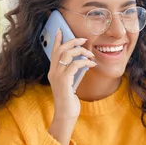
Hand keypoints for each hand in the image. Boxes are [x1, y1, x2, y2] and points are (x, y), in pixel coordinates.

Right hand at [47, 29, 95, 144]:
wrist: (66, 114)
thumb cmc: (69, 100)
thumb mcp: (71, 84)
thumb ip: (73, 73)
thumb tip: (83, 63)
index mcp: (53, 71)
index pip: (54, 51)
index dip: (57, 40)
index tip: (61, 30)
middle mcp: (53, 72)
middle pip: (60, 49)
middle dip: (72, 41)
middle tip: (84, 40)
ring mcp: (58, 76)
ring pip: (67, 54)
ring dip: (81, 51)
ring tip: (90, 54)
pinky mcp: (64, 81)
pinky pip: (75, 64)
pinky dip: (85, 61)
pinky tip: (91, 64)